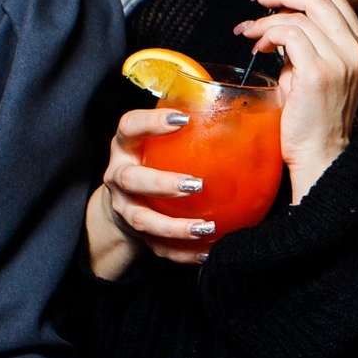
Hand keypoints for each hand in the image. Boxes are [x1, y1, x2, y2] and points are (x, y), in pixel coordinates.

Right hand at [86, 108, 212, 275]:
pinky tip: (208, 251)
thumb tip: (238, 103)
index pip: (129, 127)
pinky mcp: (136, 235)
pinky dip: (182, 253)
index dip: (151, 122)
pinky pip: (158, 248)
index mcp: (126, 146)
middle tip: (196, 184)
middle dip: (162, 183)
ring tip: (206, 227)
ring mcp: (124, 208)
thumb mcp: (159, 140)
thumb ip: (187, 124)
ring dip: (173, 226)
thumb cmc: (153, 159)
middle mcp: (119, 176)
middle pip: (131, 180)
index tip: (182, 120)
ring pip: (142, 220)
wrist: (126, 201)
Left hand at [237, 0, 357, 199]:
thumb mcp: (313, 68)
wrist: (318, 153)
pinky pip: (289, 34)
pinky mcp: (319, 72)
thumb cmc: (311, 115)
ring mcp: (340, 60)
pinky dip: (268, 33)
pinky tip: (258, 47)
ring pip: (299, 15)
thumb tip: (279, 9)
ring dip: (267, 18)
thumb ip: (305, 39)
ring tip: (251, 32)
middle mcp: (356, 49)